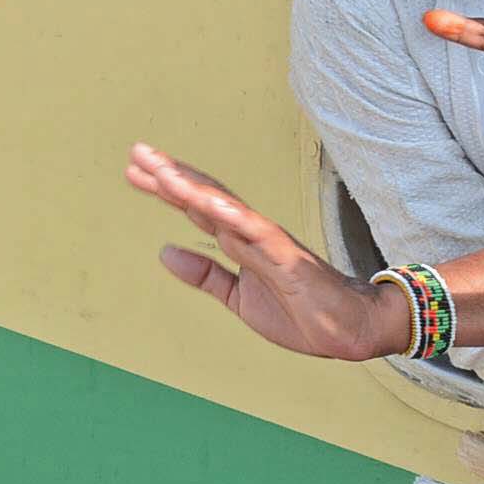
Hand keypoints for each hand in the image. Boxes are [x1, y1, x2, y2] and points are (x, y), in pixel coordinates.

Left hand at [129, 144, 394, 360]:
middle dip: (171, 176)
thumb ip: (206, 275)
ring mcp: (269, 241)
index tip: (134, 171)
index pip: (196, 207)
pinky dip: (233, 215)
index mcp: (239, 241)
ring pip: (226, 207)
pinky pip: (258, 232)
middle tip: (137, 153)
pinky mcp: (288, 257)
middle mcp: (251, 232)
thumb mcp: (239, 298)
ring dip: (194, 189)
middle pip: (205, 196)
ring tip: (162, 172)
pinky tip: (208, 201)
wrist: (349, 330)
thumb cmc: (301, 311)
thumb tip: (164, 253)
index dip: (166, 188)